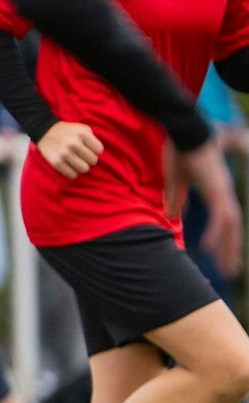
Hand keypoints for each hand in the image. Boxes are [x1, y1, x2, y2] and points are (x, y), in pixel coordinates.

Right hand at [37, 121, 102, 178]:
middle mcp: (74, 143)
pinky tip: (70, 167)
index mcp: (82, 134)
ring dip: (82, 166)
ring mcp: (64, 154)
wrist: (44, 131)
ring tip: (77, 162)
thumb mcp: (81, 128)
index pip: (99, 150)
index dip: (95, 150)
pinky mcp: (56, 162)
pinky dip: (73, 173)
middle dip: (89, 159)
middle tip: (83, 156)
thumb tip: (97, 152)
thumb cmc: (67, 131)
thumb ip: (92, 138)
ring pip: (84, 169)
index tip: (89, 149)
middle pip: (93, 161)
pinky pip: (72, 175)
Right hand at [178, 141, 241, 275]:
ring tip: (226, 269)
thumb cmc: (180, 149)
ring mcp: (223, 192)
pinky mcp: (218, 191)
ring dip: (228, 249)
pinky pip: (221, 218)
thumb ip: (175, 197)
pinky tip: (210, 250)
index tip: (219, 256)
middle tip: (229, 271)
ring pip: (231, 227)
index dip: (223, 239)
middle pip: (232, 227)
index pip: (224, 220)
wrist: (185, 131)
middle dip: (230, 250)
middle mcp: (223, 193)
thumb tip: (171, 215)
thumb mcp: (175, 179)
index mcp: (215, 190)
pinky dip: (217, 235)